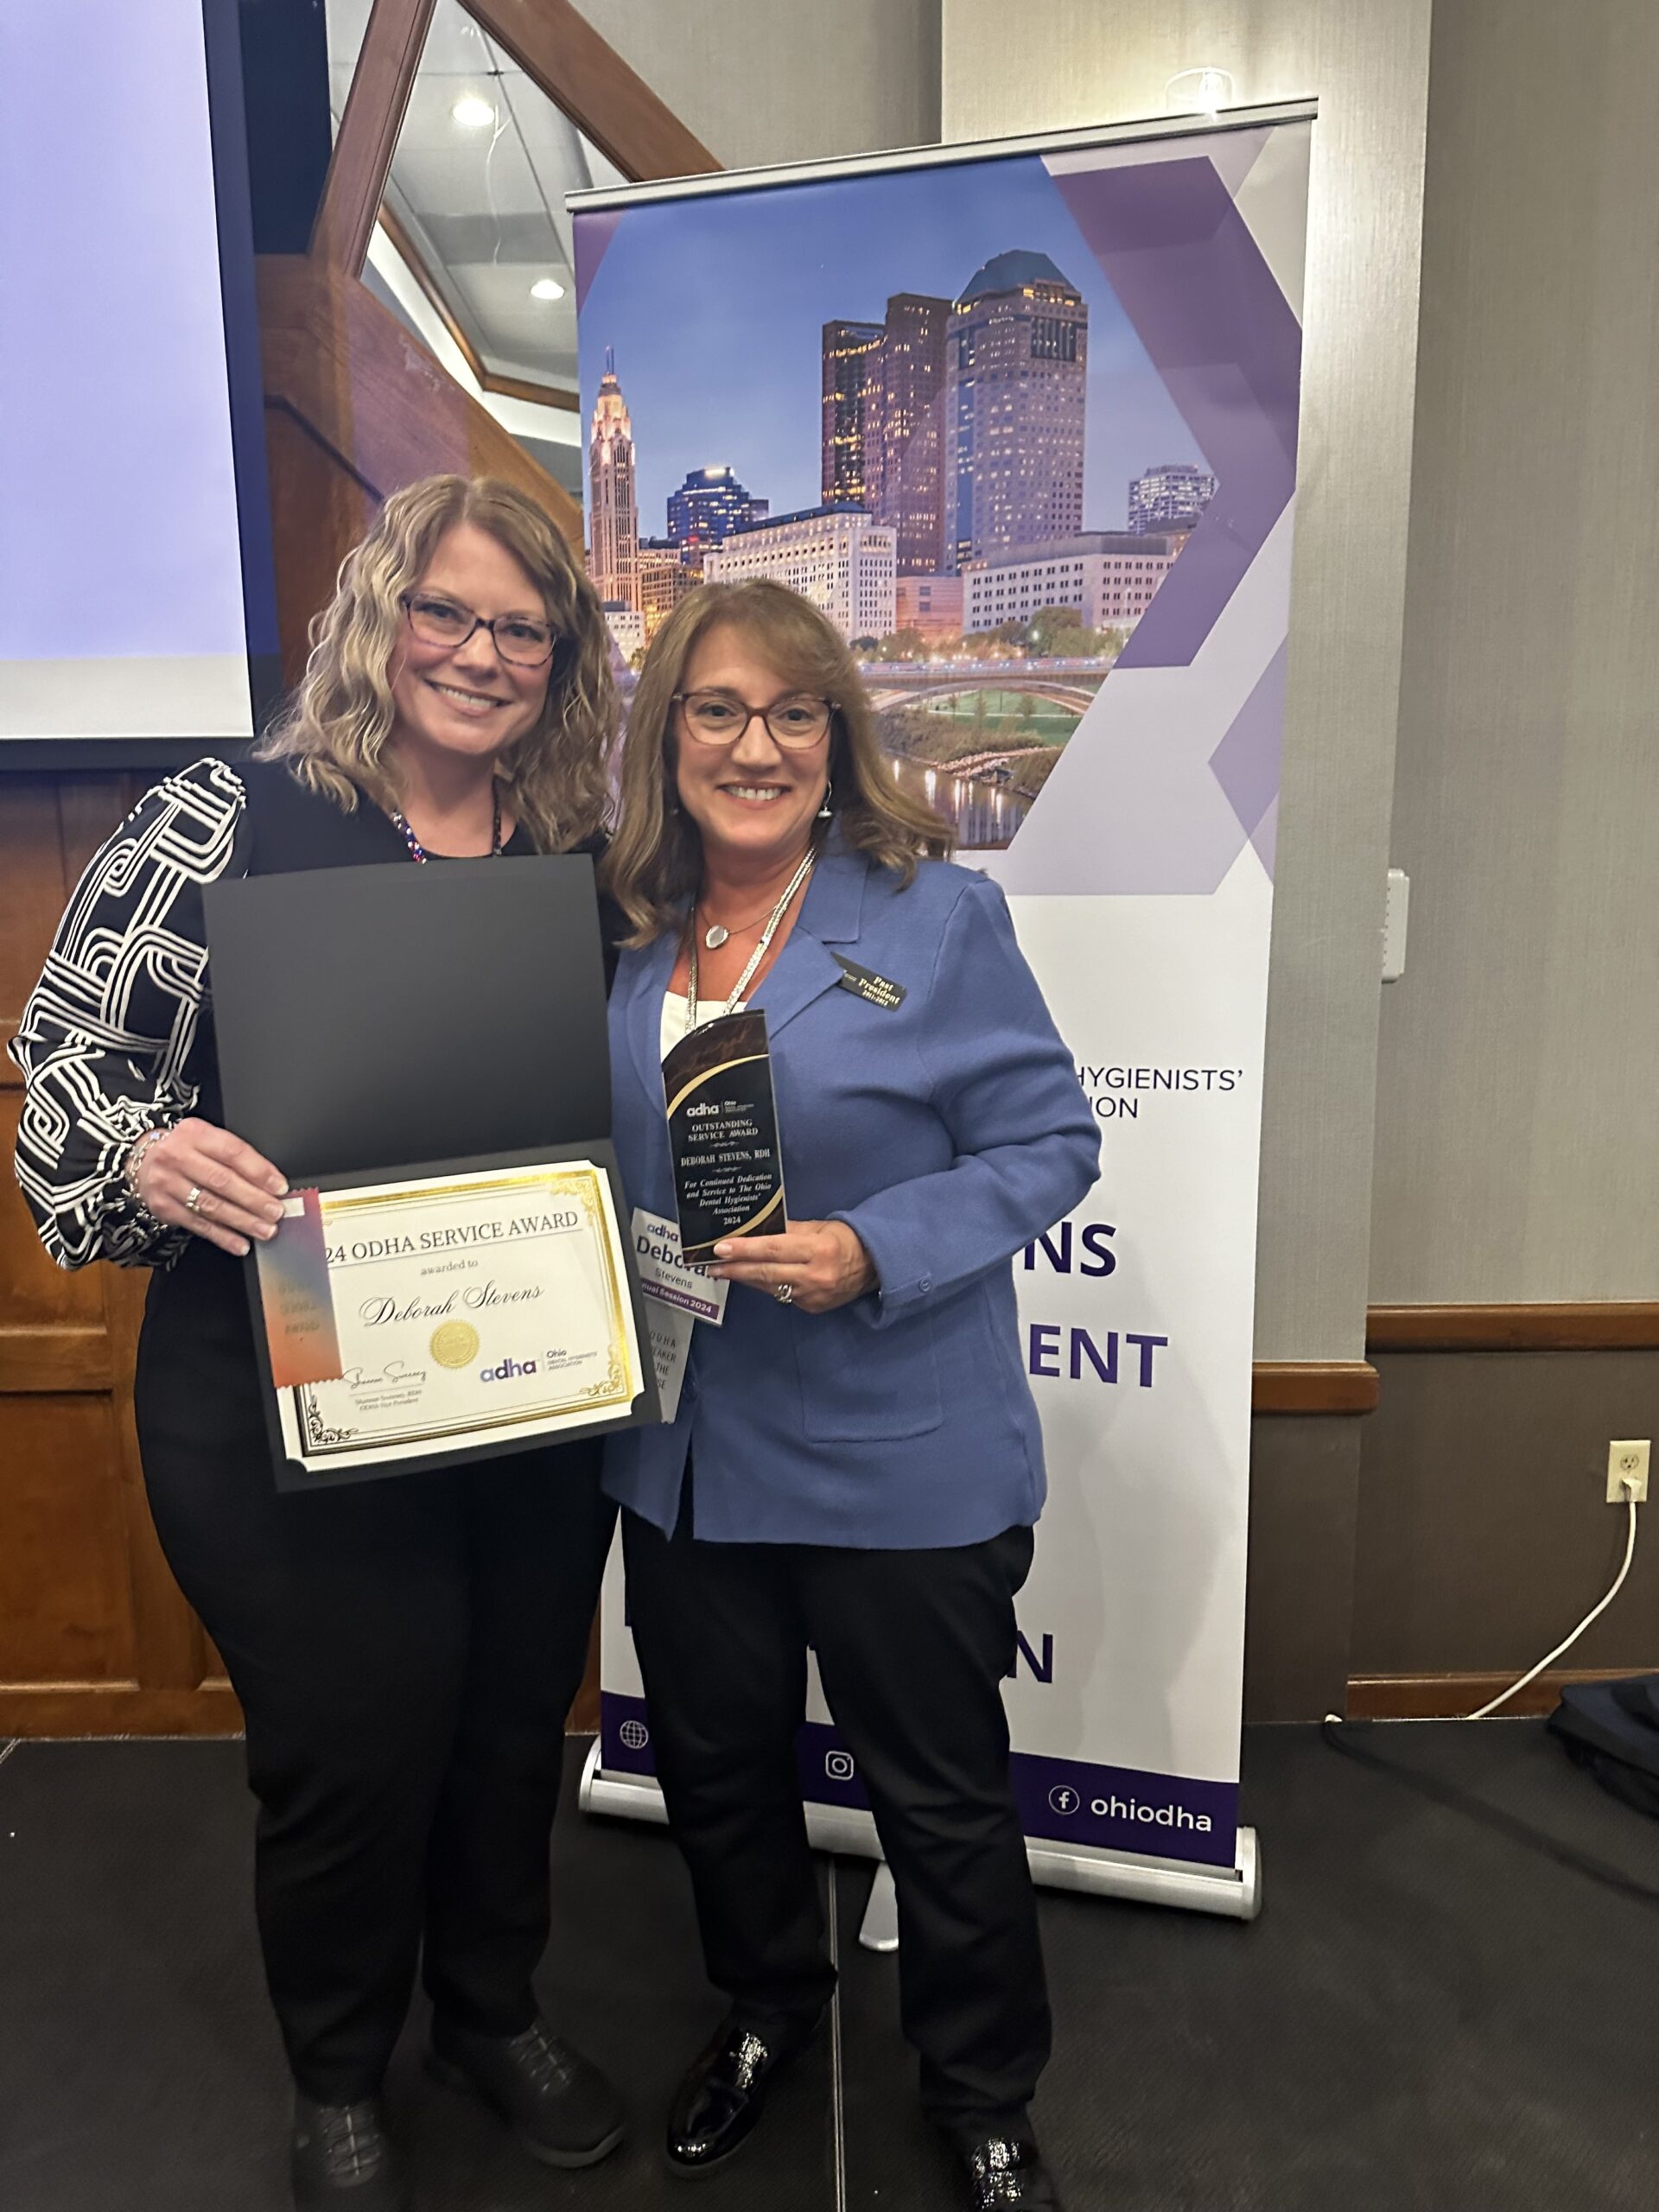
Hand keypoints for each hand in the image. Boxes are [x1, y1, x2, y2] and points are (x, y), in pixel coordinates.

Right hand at [131, 1118, 287, 1256]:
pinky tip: (240, 1243)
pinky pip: (198, 1225)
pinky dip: (222, 1237)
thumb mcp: (206, 1140)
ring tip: (265, 1230)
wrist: (142, 1161)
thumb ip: (234, 1156)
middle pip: (222, 1181)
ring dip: (242, 1221)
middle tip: (276, 1212)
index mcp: (195, 1133)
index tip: (279, 1187)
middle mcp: (178, 1156)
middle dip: (254, 1200)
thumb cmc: (185, 1151)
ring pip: (211, 1205)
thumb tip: (271, 1183)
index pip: (232, 1152)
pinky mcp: (163, 1207)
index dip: (259, 1171)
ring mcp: (168, 1182)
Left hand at [708, 1220, 876, 1314]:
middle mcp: (815, 1275)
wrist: (875, 1267)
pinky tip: (752, 1279)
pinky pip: (782, 1295)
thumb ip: (789, 1230)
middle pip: (767, 1273)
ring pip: (771, 1287)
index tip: (721, 1248)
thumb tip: (756, 1231)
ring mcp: (813, 1295)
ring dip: (746, 1279)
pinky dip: (766, 1285)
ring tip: (724, 1271)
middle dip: (736, 1269)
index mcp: (819, 1250)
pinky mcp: (812, 1307)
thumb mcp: (819, 1227)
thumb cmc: (845, 1239)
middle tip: (712, 1265)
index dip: (745, 1249)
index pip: (774, 1249)